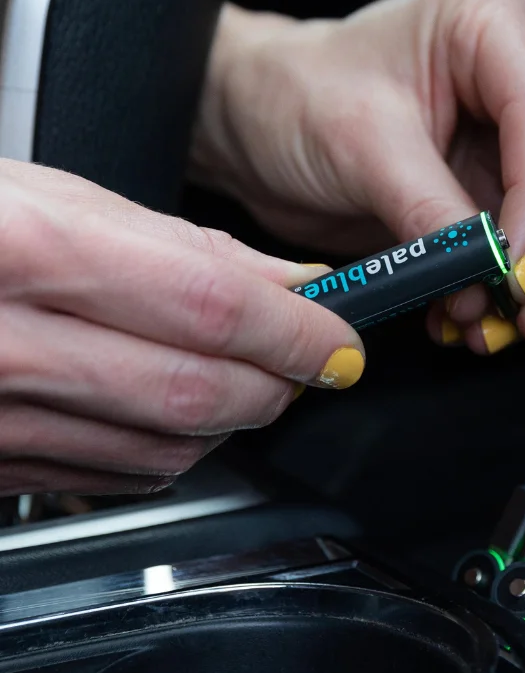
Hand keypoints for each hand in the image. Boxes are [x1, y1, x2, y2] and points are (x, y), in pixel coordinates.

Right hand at [0, 160, 365, 496]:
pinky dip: (171, 449)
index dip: (301, 330)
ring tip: (251, 373)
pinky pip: (111, 477)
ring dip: (236, 418)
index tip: (343, 337)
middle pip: (198, 393)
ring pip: (166, 451)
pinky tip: (177, 407)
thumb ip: (184, 246)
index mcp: (28, 246)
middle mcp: (2, 342)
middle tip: (313, 356)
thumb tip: (289, 281)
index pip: (212, 307)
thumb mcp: (59, 195)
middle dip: (282, 382)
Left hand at [191, 0, 524, 353]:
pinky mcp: (515, 169)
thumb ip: (431, 212)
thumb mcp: (358, 147)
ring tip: (489, 327)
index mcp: (489, 12)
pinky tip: (475, 313)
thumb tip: (489, 275)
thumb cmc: (295, 96)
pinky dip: (516, 283)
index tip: (520, 276)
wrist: (261, 119)